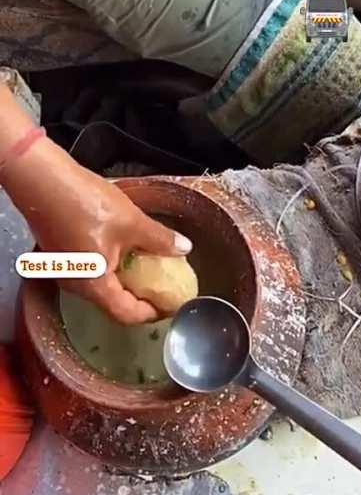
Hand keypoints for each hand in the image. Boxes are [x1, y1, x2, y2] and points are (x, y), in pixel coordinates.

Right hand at [0, 85, 191, 324]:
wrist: (42, 179)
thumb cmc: (85, 203)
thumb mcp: (131, 222)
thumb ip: (159, 239)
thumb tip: (184, 248)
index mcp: (94, 285)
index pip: (127, 315)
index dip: (152, 313)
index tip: (171, 304)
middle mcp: (77, 286)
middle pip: (113, 304)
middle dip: (141, 297)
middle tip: (164, 285)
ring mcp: (66, 272)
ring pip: (102, 286)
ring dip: (127, 280)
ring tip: (149, 264)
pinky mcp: (62, 256)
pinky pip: (92, 271)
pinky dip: (112, 266)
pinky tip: (125, 248)